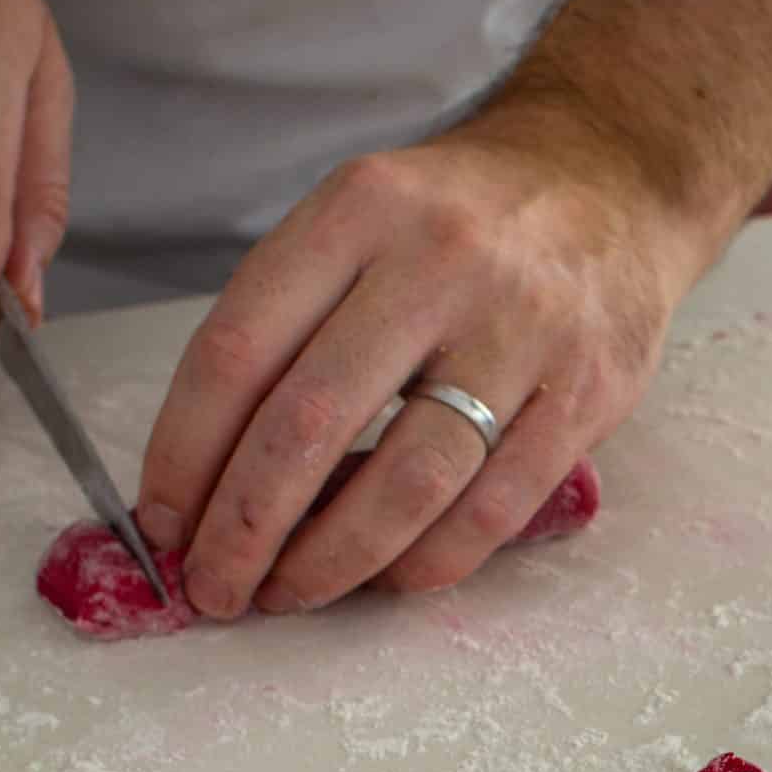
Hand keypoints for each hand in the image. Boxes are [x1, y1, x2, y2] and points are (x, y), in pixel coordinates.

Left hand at [135, 106, 699, 616]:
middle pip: (310, 424)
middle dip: (244, 527)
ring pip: (406, 482)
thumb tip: (211, 472)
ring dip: (331, 560)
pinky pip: (493, 508)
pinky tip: (388, 576)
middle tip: (213, 586)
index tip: (161, 523)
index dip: (184, 455)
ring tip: (290, 593)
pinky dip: (428, 561)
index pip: (238, 350)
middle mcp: (440, 263)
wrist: (611, 177)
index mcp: (359, 211)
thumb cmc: (461, 219)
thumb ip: (291, 320)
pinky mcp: (587, 391)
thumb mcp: (362, 219)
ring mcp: (523, 330)